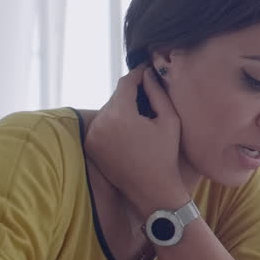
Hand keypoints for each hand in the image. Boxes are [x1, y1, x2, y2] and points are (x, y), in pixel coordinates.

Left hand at [84, 65, 187, 213]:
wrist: (152, 189)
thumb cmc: (165, 155)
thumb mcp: (169, 120)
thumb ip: (157, 93)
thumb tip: (148, 74)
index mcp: (120, 115)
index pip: (125, 83)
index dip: (137, 74)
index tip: (146, 69)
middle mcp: (101, 123)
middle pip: (115, 97)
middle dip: (130, 94)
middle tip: (146, 92)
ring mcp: (92, 136)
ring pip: (107, 110)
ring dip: (121, 108)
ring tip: (140, 113)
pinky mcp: (90, 146)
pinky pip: (101, 125)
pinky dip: (112, 123)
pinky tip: (129, 130)